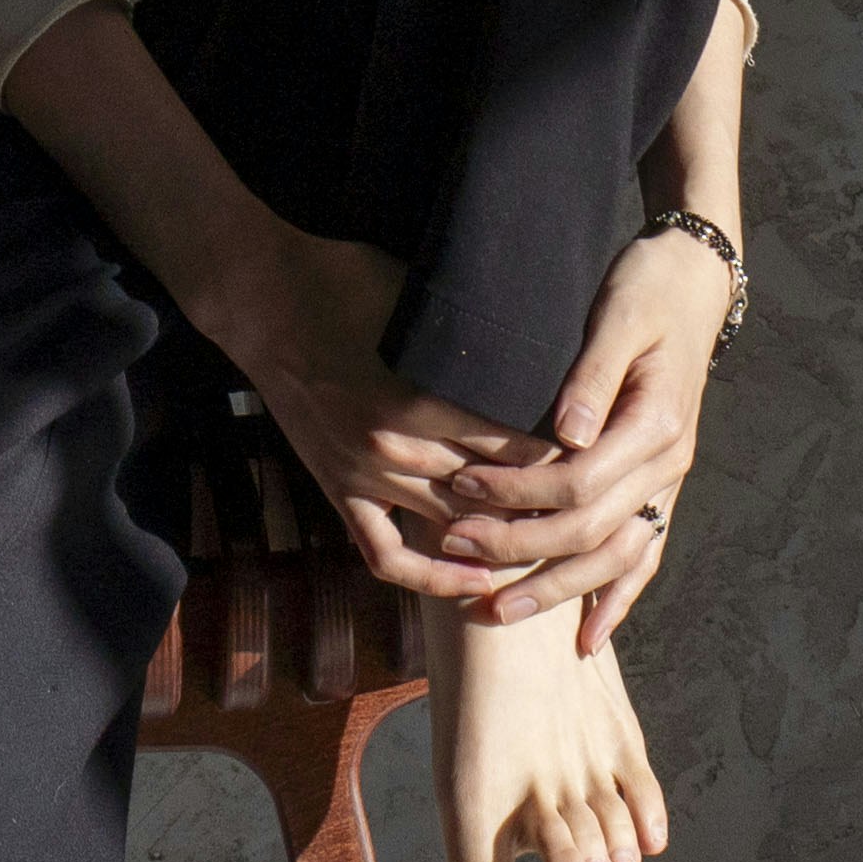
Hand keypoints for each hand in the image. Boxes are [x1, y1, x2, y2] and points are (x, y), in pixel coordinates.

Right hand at [206, 226, 554, 606]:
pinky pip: (384, 554)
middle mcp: (392, 449)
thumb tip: (541, 342)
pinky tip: (473, 581)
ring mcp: (362, 475)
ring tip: (553, 542)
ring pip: (451, 527)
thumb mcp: (422, 299)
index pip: (510, 448)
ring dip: (501, 538)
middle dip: (543, 504)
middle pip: (489, 494)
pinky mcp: (338, 490)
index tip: (598, 458)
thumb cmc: (348, 280)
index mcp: (417, 400)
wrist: (264, 298)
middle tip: (591, 508)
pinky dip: (428, 577)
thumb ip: (474, 335)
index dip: (559, 459)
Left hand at [421, 227, 728, 630]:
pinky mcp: (661, 486)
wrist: (695, 284)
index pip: (579, 483)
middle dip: (518, 548)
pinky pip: (644, 554)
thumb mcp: (617, 316)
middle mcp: (668, 464)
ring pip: (615, 559)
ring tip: (497, 613)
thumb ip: (593, 376)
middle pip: (590, 531)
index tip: (459, 489)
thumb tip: (568, 434)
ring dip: (556, 592)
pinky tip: (587, 636)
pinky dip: (617, 598)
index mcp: (656, 424)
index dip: (516, 493)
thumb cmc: (646, 289)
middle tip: (453, 550)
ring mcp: (669, 481)